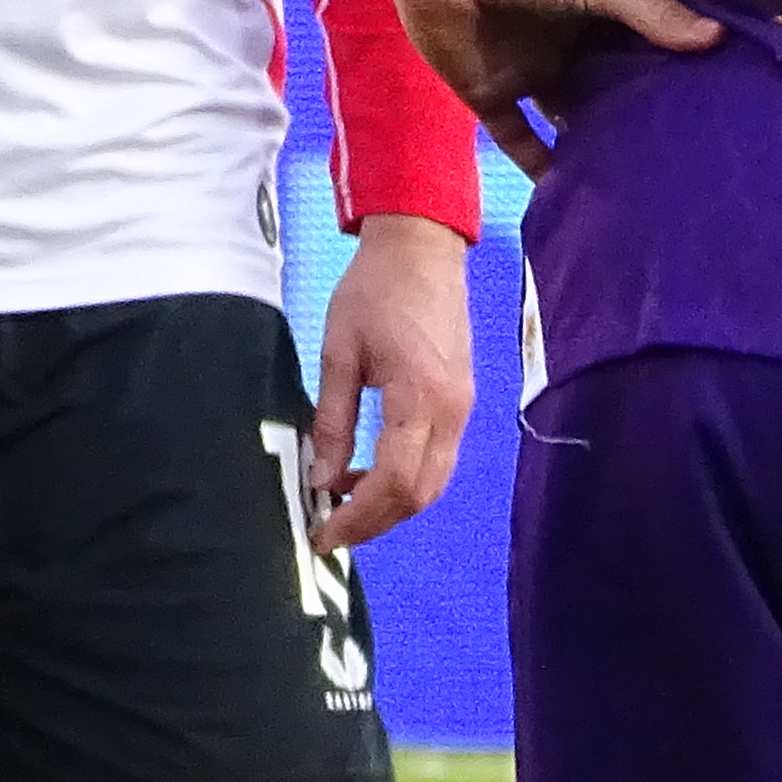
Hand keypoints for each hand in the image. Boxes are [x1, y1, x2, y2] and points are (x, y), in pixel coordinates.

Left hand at [306, 210, 473, 550]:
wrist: (422, 248)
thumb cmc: (375, 289)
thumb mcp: (339, 353)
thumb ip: (332, 421)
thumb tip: (320, 479)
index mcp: (419, 399)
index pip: (394, 483)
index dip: (357, 518)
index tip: (323, 533)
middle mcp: (451, 413)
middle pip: (420, 495)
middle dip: (375, 522)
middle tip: (331, 531)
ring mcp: (462, 410)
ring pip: (433, 484)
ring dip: (391, 505)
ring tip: (344, 506)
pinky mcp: (460, 403)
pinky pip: (437, 461)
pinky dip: (405, 481)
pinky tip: (368, 474)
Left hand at [382, 0, 717, 177]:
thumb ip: (650, 14)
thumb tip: (717, 39)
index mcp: (595, 20)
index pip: (637, 60)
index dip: (666, 86)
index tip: (705, 121)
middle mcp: (566, 51)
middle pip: (604, 98)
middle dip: (631, 129)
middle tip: (676, 172)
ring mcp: (528, 75)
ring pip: (565, 125)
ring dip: (589, 154)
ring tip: (631, 196)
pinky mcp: (489, 96)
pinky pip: (517, 141)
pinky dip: (539, 169)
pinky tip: (568, 201)